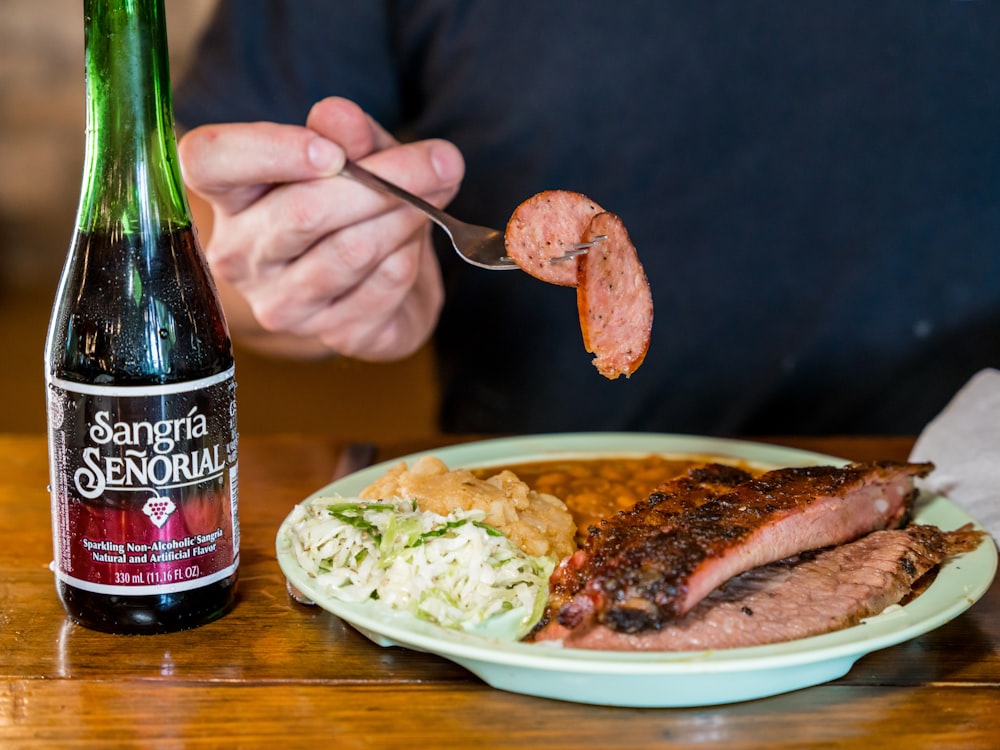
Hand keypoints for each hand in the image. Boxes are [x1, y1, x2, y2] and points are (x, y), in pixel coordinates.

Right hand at [177, 97, 463, 360]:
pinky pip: (384, 284)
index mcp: (229, 195)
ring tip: (436, 193)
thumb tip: (339, 117)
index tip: (330, 150)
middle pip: (301, 213)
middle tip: (440, 160)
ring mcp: (283, 305)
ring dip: (406, 216)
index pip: (210, 162)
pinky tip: (416, 239)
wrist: (385, 285)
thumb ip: (347, 133)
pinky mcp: (333, 335)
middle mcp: (240, 256)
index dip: (269, 151)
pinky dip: (411, 252)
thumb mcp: (356, 153)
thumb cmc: (355, 205)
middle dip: (383, 180)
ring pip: (350, 251)